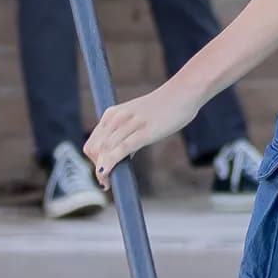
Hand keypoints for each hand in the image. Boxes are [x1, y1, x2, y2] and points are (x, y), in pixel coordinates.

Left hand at [84, 80, 200, 187]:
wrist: (183, 93)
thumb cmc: (164, 108)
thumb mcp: (138, 119)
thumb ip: (127, 135)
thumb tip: (122, 157)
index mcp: (112, 114)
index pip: (93, 143)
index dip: (93, 162)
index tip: (103, 174)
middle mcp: (116, 118)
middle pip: (96, 149)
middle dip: (97, 169)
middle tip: (106, 183)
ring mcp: (130, 124)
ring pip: (106, 150)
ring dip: (103, 171)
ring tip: (108, 184)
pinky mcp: (144, 131)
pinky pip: (122, 149)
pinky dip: (111, 163)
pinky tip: (107, 174)